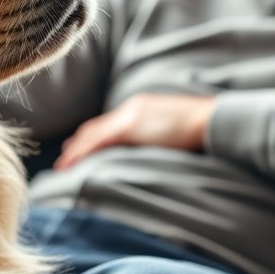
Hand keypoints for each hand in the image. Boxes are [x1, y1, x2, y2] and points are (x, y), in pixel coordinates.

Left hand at [54, 93, 216, 169]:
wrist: (211, 120)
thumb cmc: (202, 127)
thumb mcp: (175, 129)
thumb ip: (159, 135)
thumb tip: (155, 149)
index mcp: (141, 107)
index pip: (110, 122)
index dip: (94, 135)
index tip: (81, 146)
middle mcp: (131, 108)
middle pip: (96, 126)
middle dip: (79, 142)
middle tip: (65, 157)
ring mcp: (129, 117)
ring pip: (92, 134)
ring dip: (76, 150)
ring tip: (63, 166)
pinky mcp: (129, 128)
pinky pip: (97, 142)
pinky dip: (82, 152)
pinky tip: (72, 163)